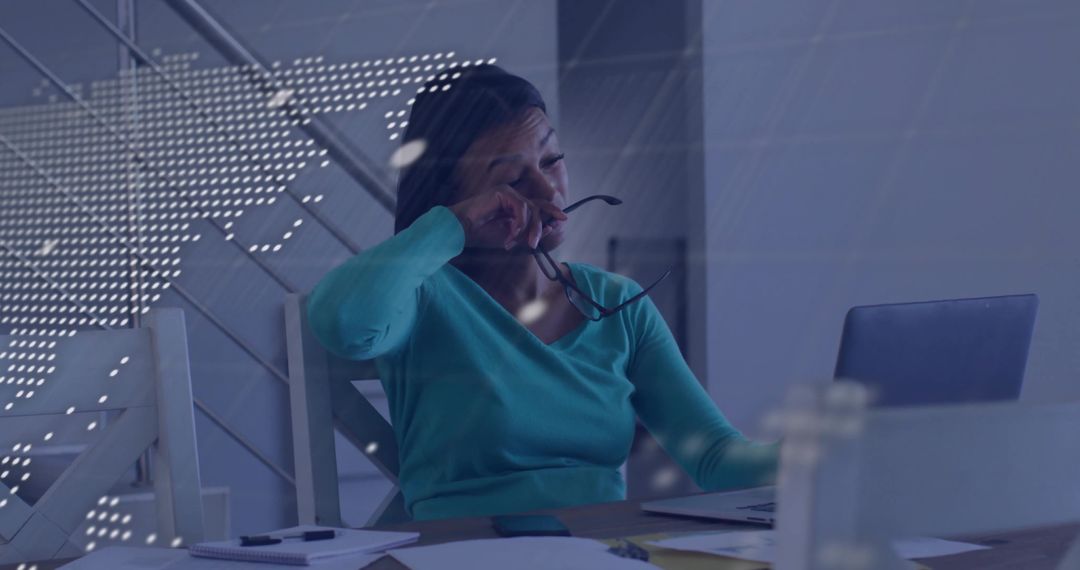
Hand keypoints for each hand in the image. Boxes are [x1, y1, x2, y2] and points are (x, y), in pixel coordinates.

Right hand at [448, 188, 567, 250]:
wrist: (460, 231)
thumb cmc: (481, 235)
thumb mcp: (511, 237)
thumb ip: (529, 232)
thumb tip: (552, 227)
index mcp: (514, 206)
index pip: (538, 207)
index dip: (551, 213)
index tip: (562, 221)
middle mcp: (512, 197)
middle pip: (538, 206)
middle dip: (544, 222)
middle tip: (542, 237)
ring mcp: (508, 192)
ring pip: (531, 209)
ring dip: (529, 228)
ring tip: (520, 242)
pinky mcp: (503, 192)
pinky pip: (521, 207)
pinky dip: (519, 223)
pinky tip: (510, 235)